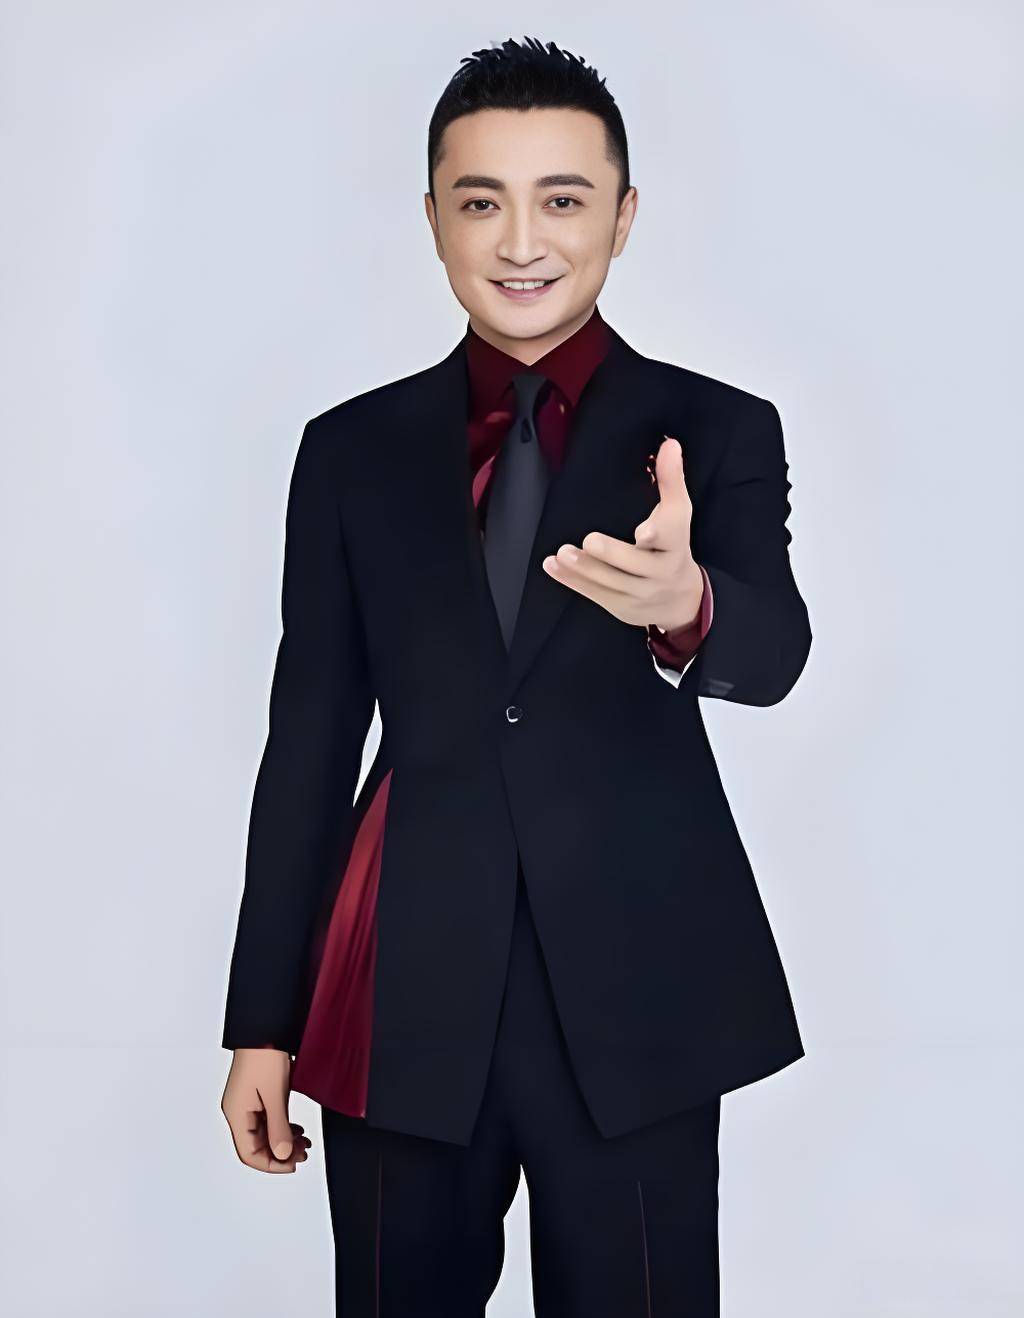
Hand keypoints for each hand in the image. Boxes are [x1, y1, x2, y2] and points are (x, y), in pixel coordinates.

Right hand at [221, 1047, 311, 1173]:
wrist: (265, 1028)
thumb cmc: (265, 1055)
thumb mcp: (275, 1094)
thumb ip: (279, 1127)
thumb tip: (283, 1154)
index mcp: (236, 1115)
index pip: (249, 1154)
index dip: (272, 1164)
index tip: (294, 1164)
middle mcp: (238, 1112)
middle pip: (256, 1146)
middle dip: (281, 1153)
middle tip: (304, 1153)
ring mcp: (246, 1104)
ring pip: (263, 1134)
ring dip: (283, 1141)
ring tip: (304, 1141)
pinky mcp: (255, 1096)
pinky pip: (266, 1121)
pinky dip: (281, 1128)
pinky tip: (296, 1129)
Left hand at [541, 436, 703, 631]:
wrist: (681, 601)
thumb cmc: (674, 547)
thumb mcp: (678, 515)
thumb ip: (671, 479)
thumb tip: (670, 444)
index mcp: (675, 545)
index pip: (669, 537)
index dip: (656, 534)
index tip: (644, 532)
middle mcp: (659, 572)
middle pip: (635, 564)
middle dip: (611, 554)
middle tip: (589, 540)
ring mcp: (639, 594)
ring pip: (610, 582)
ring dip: (584, 568)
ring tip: (562, 553)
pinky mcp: (620, 607)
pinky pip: (593, 594)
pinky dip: (571, 581)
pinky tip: (553, 566)